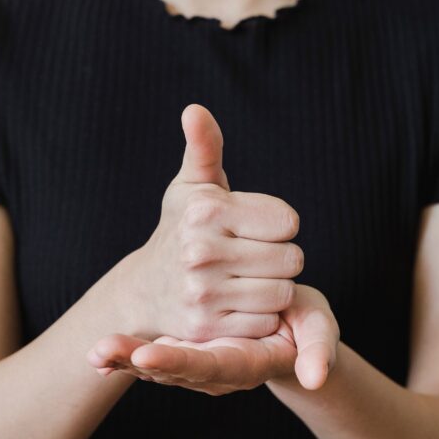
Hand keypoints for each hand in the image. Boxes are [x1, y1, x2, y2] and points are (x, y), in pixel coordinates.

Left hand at [86, 284, 338, 393]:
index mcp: (246, 364)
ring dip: (124, 360)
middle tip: (102, 350)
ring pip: (156, 369)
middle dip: (137, 362)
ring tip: (94, 352)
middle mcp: (216, 372)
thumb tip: (315, 376)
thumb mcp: (319, 332)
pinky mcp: (183, 356)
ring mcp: (197, 367)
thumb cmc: (305, 328)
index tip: (151, 356)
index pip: (211, 365)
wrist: (287, 331)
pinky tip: (95, 355)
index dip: (181, 362)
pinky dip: (124, 358)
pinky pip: (151, 360)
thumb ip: (319, 351)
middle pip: (173, 371)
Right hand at [126, 104, 303, 341]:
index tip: (253, 227)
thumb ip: (205, 147)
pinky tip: (238, 304)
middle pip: (293, 258)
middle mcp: (201, 251)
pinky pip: (267, 322)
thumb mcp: (192, 186)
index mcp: (206, 211)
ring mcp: (203, 293)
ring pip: (283, 291)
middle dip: (280, 257)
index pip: (289, 220)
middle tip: (251, 257)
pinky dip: (261, 316)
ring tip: (246, 279)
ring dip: (273, 287)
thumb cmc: (181, 230)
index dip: (279, 225)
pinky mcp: (208, 328)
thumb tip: (195, 109)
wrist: (145, 291)